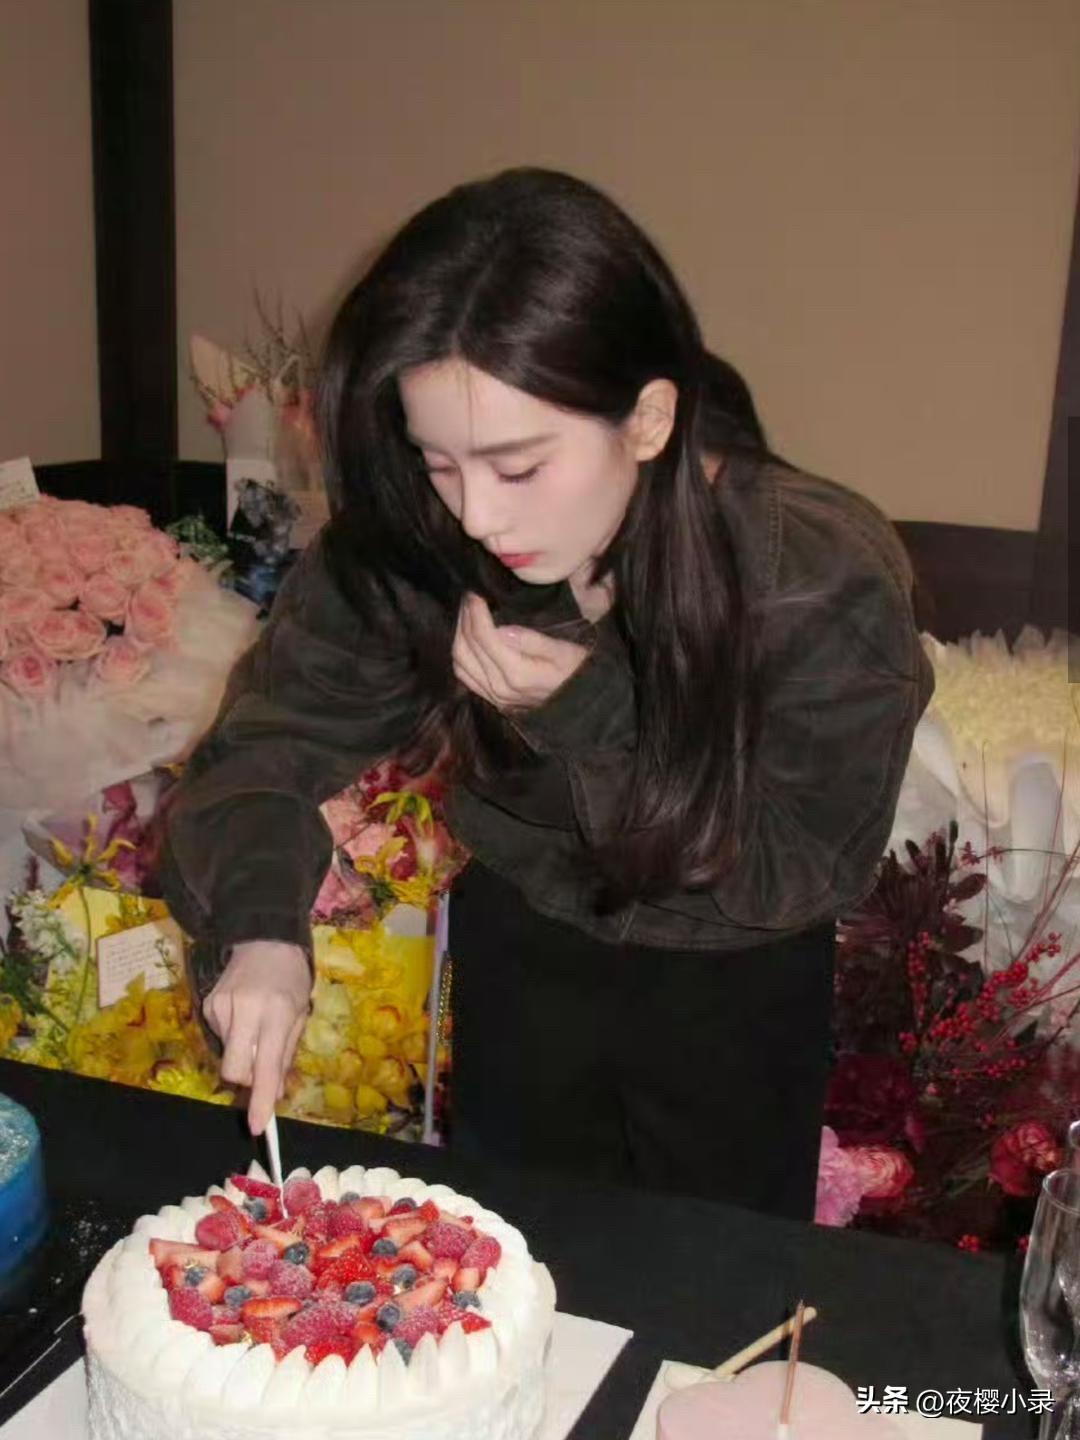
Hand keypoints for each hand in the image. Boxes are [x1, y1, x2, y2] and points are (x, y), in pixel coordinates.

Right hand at [204, 941, 311, 1135]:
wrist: (263, 939)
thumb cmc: (290, 979)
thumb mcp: (300, 1013)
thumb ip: (286, 1054)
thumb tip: (274, 1093)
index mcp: (277, 1013)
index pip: (265, 1066)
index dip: (261, 1100)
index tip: (258, 1126)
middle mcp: (245, 1010)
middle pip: (234, 1070)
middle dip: (247, 1078)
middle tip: (261, 1062)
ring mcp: (221, 1007)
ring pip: (227, 1055)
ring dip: (243, 1051)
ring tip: (256, 1022)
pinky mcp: (207, 1005)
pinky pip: (220, 1038)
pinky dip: (233, 1036)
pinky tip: (243, 1013)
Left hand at [453, 592, 588, 710]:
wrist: (581, 702)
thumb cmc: (577, 671)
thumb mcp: (564, 651)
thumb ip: (533, 641)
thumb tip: (501, 628)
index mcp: (517, 673)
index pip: (484, 637)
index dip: (476, 611)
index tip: (476, 592)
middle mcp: (500, 687)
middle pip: (467, 647)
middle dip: (464, 618)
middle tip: (470, 596)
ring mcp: (493, 696)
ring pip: (460, 662)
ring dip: (459, 633)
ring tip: (467, 613)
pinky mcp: (492, 699)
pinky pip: (464, 675)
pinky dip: (461, 653)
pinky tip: (467, 637)